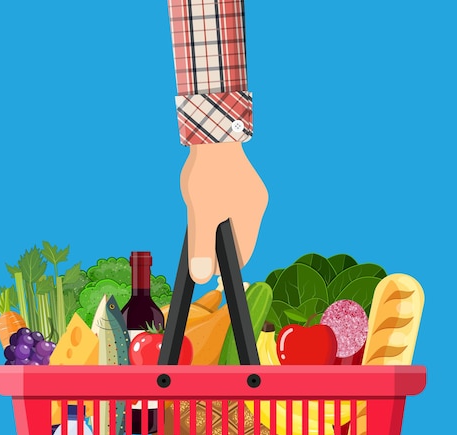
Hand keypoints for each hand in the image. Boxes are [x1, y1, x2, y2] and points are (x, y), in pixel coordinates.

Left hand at [180, 142, 267, 283]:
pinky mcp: (245, 182)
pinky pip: (233, 204)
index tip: (205, 265)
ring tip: (201, 212)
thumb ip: (201, 248)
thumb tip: (201, 277)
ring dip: (218, 224)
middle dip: (219, 242)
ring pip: (235, 221)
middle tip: (198, 232)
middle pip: (239, 239)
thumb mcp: (201, 216)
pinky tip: (207, 199)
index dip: (223, 265)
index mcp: (251, 218)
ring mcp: (253, 193)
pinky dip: (220, 208)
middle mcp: (257, 206)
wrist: (211, 134)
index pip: (242, 256)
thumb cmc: (207, 175)